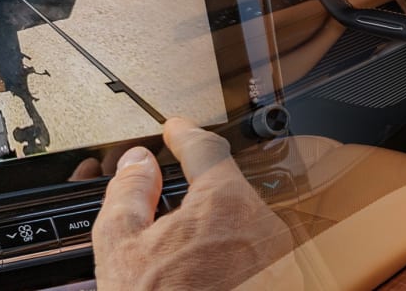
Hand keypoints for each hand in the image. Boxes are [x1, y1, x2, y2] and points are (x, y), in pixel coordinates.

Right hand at [93, 118, 294, 289]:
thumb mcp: (120, 248)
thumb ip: (128, 194)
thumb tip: (136, 165)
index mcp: (225, 204)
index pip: (206, 148)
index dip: (185, 134)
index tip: (176, 130)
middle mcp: (264, 227)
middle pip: (228, 192)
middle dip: (197, 197)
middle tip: (164, 215)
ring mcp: (281, 261)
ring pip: (244, 228)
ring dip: (215, 234)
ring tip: (181, 266)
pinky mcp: (285, 285)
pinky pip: (257, 259)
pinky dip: (231, 262)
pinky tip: (205, 281)